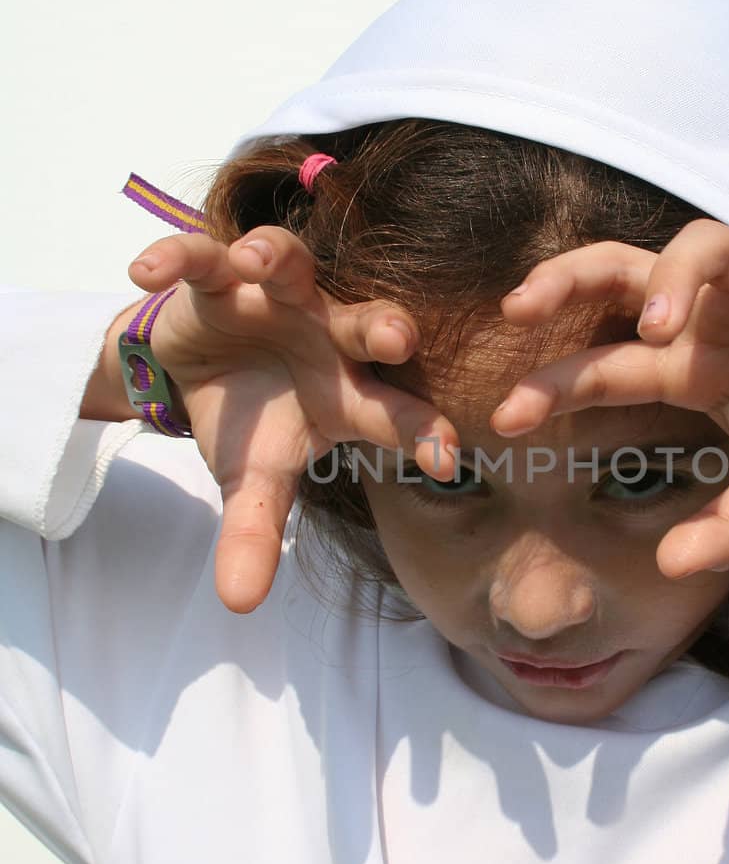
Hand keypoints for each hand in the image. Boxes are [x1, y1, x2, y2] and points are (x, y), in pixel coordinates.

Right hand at [127, 226, 460, 613]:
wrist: (202, 369)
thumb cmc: (252, 422)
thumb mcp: (251, 480)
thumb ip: (254, 533)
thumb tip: (238, 606)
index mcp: (351, 393)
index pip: (399, 414)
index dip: (424, 433)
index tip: (449, 459)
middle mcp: (328, 334)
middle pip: (366, 324)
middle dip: (381, 327)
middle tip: (397, 338)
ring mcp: (276, 297)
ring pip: (290, 266)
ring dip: (276, 260)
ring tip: (260, 263)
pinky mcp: (219, 275)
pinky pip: (201, 257)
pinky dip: (174, 257)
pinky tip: (144, 271)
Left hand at [489, 219, 728, 577]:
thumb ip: (722, 531)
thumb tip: (670, 568)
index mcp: (682, 360)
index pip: (602, 359)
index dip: (552, 382)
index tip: (505, 418)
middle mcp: (711, 314)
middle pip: (623, 265)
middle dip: (568, 274)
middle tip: (520, 306)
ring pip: (706, 243)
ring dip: (674, 281)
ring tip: (656, 331)